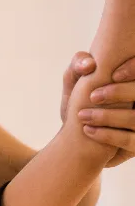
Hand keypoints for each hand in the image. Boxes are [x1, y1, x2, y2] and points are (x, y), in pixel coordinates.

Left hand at [61, 51, 134, 166]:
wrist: (77, 139)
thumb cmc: (80, 104)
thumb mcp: (75, 83)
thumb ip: (78, 67)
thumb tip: (89, 64)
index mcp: (130, 85)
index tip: (114, 75)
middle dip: (120, 92)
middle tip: (92, 96)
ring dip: (108, 116)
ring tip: (82, 116)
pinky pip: (131, 141)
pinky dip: (109, 135)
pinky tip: (88, 131)